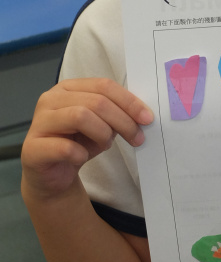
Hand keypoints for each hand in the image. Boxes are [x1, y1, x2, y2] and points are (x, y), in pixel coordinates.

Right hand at [22, 78, 153, 199]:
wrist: (52, 175)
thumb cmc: (77, 144)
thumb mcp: (102, 125)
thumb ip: (116, 114)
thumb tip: (142, 114)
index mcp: (68, 88)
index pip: (104, 86)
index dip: (129, 101)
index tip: (147, 118)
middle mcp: (50, 99)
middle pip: (96, 101)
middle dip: (123, 120)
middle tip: (137, 138)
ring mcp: (39, 122)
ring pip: (80, 116)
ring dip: (102, 133)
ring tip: (107, 145)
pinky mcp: (32, 148)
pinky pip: (64, 147)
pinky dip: (81, 154)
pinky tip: (82, 158)